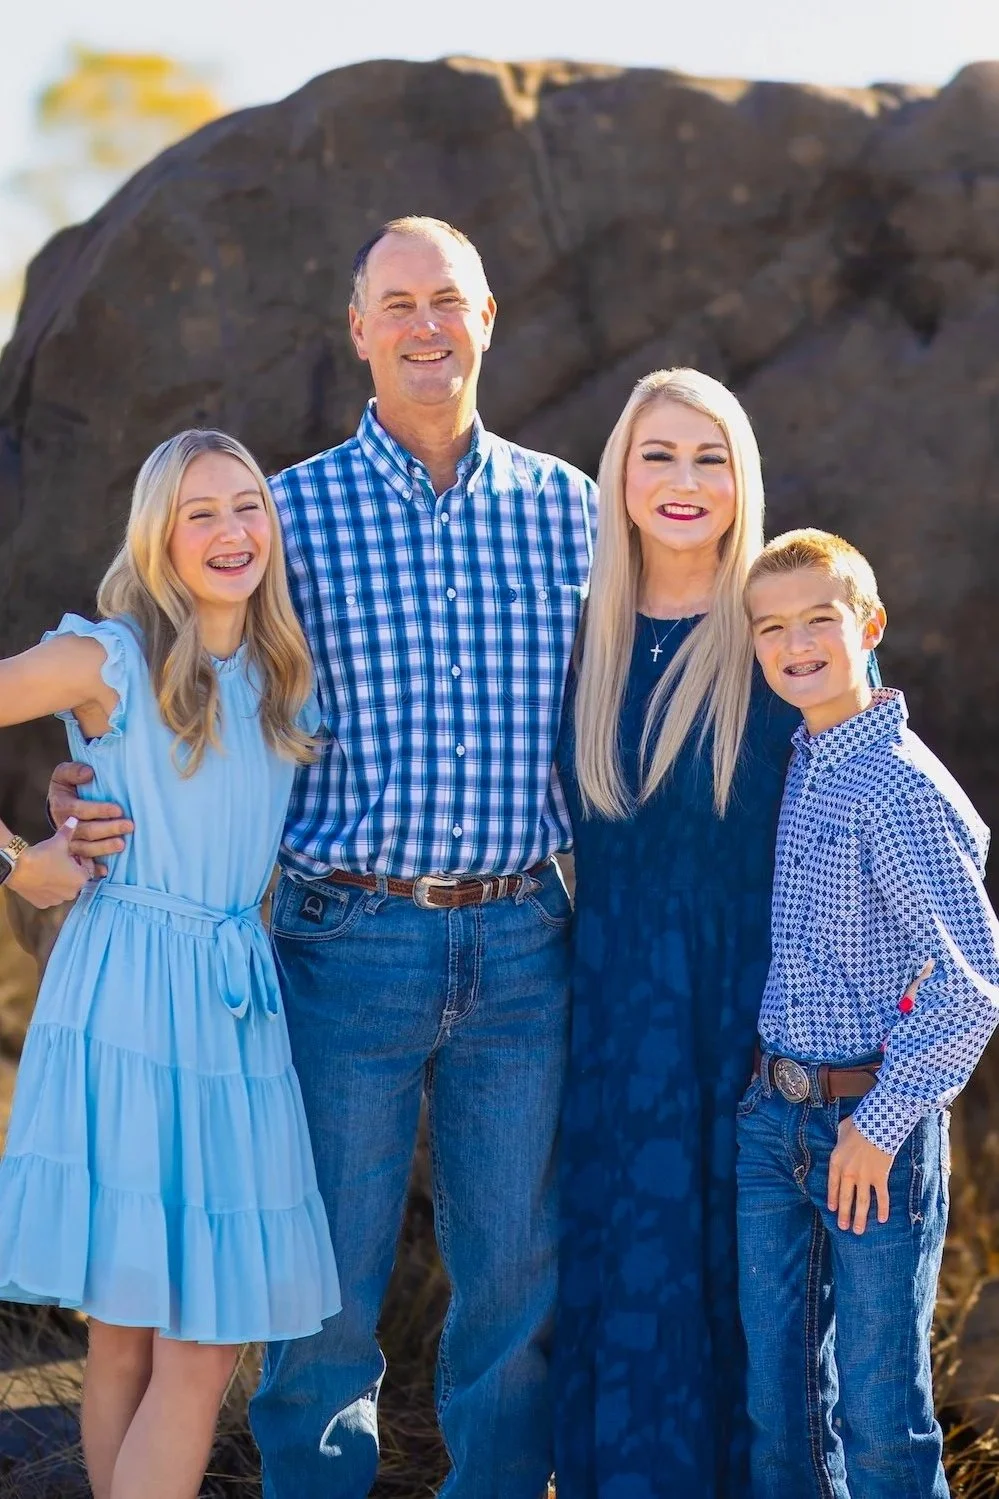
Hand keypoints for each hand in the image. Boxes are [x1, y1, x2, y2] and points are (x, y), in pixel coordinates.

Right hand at [7, 821, 93, 907]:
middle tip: (62, 860)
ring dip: (61, 880)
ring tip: (51, 868)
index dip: (82, 860)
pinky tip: (42, 879)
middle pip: (76, 880)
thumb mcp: (59, 841)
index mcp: (81, 879)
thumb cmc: (44, 854)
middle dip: (72, 870)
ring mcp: (57, 901)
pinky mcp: (43, 904)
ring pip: (63, 889)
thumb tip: (74, 819)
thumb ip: (69, 831)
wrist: (18, 867)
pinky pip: (50, 896)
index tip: (74, 854)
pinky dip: (48, 889)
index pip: (89, 869)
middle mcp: (72, 893)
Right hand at [48, 761, 132, 876]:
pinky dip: (93, 870)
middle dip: (108, 829)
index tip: (118, 809)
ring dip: (104, 848)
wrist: (59, 805)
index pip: (80, 810)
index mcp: (62, 806)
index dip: (99, 810)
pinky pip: (82, 864)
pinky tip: (105, 872)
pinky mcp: (74, 853)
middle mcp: (64, 827)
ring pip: (86, 849)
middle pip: (86, 831)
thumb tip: (88, 773)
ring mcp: (68, 843)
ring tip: (122, 845)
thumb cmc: (68, 787)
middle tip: (129, 825)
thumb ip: (73, 770)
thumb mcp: (64, 774)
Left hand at [827, 1117, 893, 1234]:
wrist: (876, 1124)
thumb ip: (839, 1140)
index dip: (832, 1199)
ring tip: (858, 1231)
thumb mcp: (841, 1131)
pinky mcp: (880, 1177)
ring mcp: (864, 1177)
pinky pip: (882, 1197)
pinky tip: (883, 1219)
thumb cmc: (858, 1124)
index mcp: (836, 1162)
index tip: (832, 1210)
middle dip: (844, 1215)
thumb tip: (841, 1141)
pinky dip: (883, 1209)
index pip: (832, 1186)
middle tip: (843, 1227)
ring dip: (860, 1218)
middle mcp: (848, 1173)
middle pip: (846, 1198)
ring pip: (862, 1203)